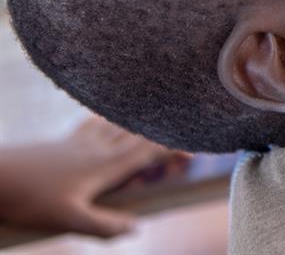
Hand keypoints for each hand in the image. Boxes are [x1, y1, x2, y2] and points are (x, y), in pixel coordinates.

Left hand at [0, 117, 182, 236]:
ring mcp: (80, 141)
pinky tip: (111, 117)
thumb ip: (104, 225)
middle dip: (164, 135)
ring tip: (159, 119)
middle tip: (185, 137)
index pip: (148, 153)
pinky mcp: (64, 141)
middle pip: (140, 136)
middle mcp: (98, 149)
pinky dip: (111, 118)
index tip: (195, 149)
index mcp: (104, 167)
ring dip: (142, 123)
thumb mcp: (68, 221)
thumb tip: (138, 226)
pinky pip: (96, 122)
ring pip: (121, 125)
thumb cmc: (30, 199)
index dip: (173, 149)